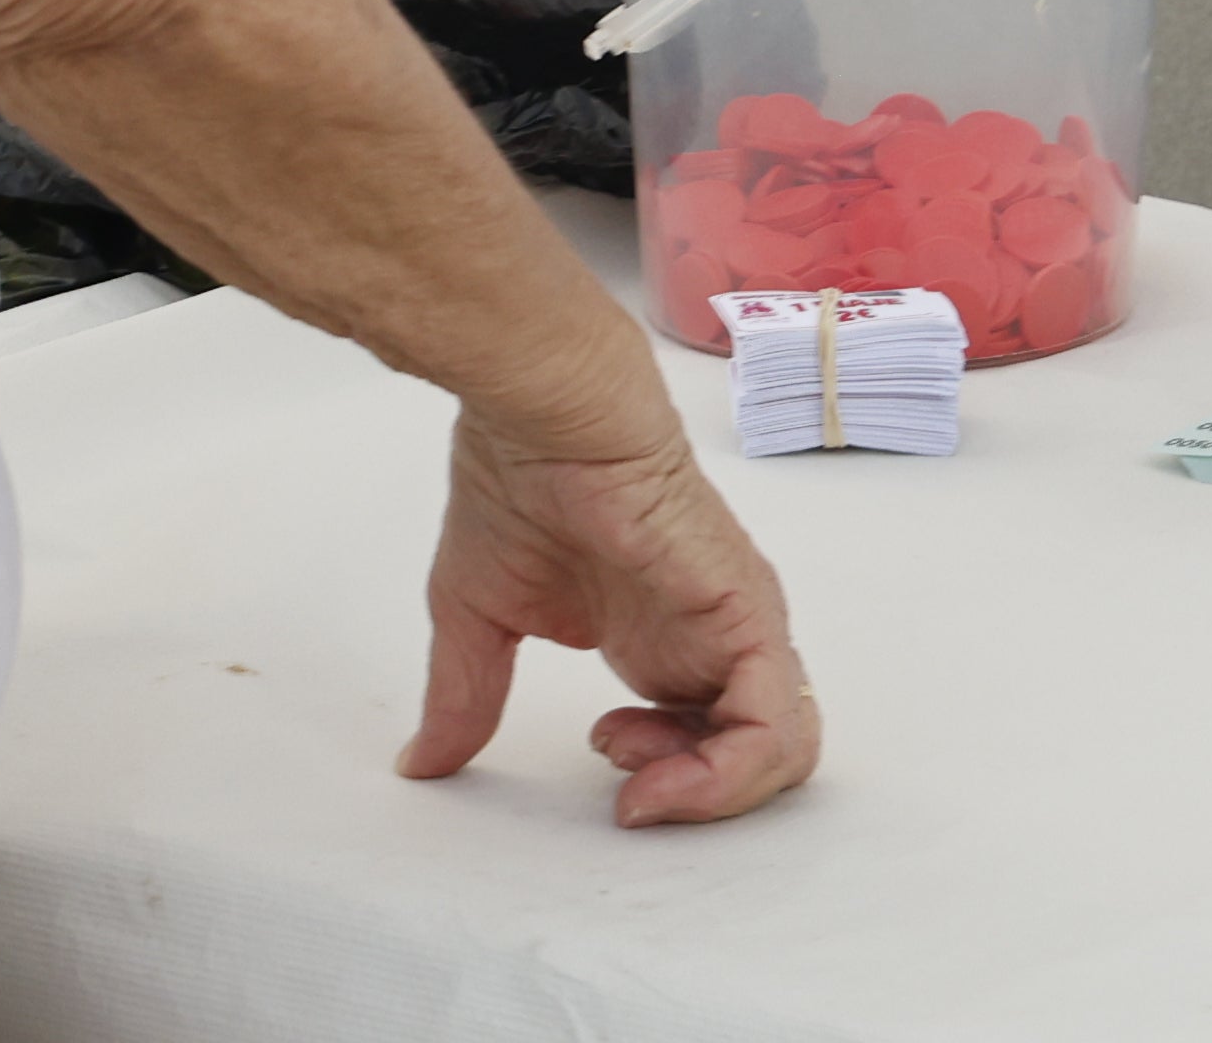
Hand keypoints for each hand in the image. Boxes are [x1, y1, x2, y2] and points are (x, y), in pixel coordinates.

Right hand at [404, 407, 819, 826]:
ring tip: (638, 784)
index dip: (669, 774)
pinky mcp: (748, 613)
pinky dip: (730, 774)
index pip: (712, 736)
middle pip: (760, 751)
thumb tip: (425, 760)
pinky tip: (663, 778)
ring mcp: (740, 624)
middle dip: (696, 793)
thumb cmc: (522, 484)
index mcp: (668, 638)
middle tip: (626, 786)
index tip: (601, 760)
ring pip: (785, 745)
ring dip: (712, 794)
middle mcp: (716, 636)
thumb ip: (467, 695)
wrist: (546, 418)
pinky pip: (776, 720)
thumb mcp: (481, 618)